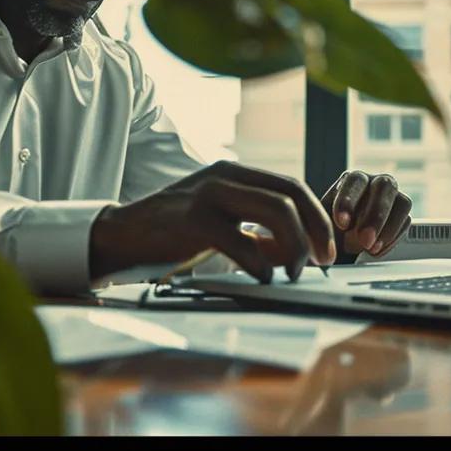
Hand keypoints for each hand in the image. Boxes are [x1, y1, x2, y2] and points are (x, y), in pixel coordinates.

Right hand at [89, 160, 337, 282]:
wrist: (123, 234)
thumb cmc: (175, 232)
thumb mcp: (221, 221)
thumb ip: (255, 229)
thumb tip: (294, 251)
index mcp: (234, 172)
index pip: (292, 186)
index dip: (318, 216)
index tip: (327, 247)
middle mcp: (225, 175)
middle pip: (290, 195)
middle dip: (316, 230)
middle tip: (322, 260)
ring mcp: (209, 194)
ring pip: (275, 211)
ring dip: (293, 246)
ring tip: (291, 272)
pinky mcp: (193, 219)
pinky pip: (241, 240)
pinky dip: (259, 263)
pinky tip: (262, 278)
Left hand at [321, 170, 411, 257]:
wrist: (344, 243)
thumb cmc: (330, 230)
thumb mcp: (320, 224)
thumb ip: (320, 225)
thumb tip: (321, 237)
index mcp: (352, 180)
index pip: (354, 181)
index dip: (349, 201)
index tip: (342, 224)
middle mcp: (376, 182)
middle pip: (385, 186)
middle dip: (376, 214)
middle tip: (364, 240)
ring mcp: (393, 198)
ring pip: (403, 203)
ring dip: (388, 228)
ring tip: (371, 248)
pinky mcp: (403, 215)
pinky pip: (406, 223)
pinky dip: (392, 239)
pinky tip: (376, 251)